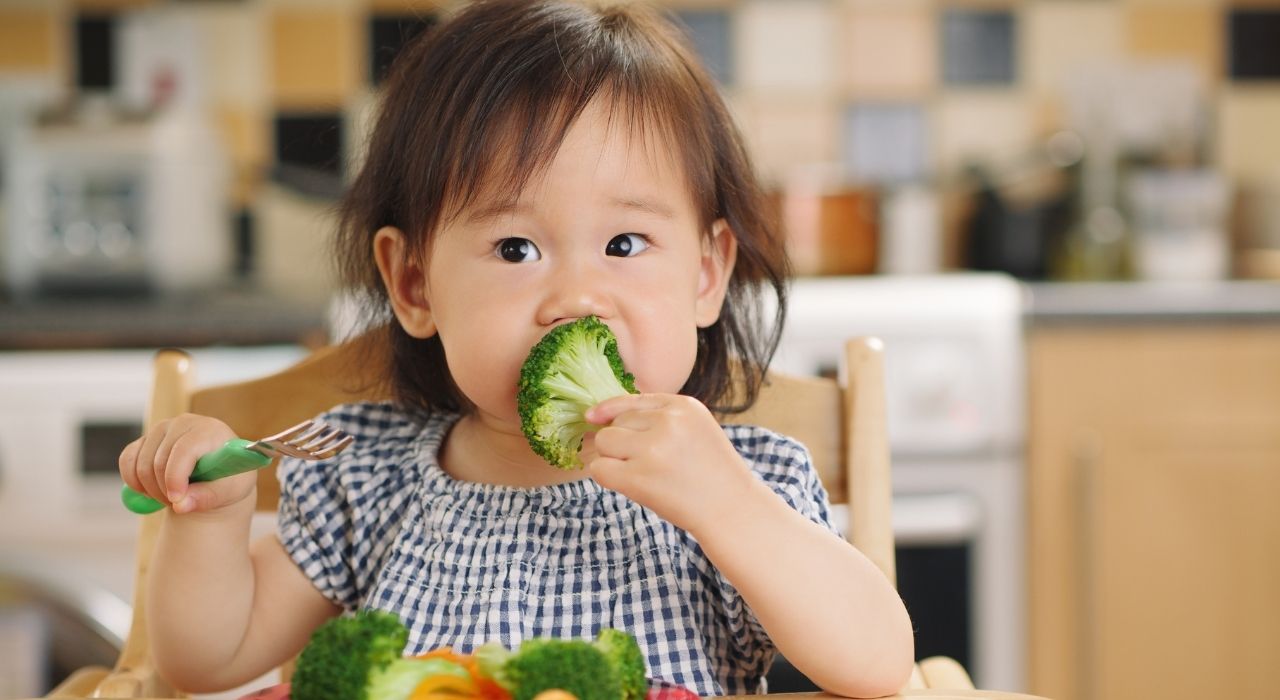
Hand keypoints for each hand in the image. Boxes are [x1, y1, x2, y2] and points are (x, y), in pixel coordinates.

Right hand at [118, 413, 252, 513]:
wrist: (218, 472)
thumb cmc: (228, 479)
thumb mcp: (228, 492)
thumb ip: (206, 498)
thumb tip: (180, 505)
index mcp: (210, 430)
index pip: (184, 450)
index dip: (175, 477)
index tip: (176, 500)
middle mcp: (184, 423)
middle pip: (159, 461)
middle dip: (165, 490)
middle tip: (179, 503)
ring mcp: (162, 428)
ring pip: (141, 464)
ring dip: (151, 489)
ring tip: (173, 496)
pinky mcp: (145, 438)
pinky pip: (127, 460)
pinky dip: (134, 481)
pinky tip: (150, 490)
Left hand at [584, 394, 756, 532]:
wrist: (732, 509)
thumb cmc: (711, 473)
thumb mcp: (695, 429)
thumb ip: (659, 418)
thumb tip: (600, 416)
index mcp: (684, 406)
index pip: (632, 400)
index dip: (610, 409)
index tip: (593, 417)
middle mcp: (668, 422)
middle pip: (615, 422)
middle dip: (620, 442)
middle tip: (644, 464)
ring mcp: (653, 450)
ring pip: (604, 442)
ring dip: (611, 458)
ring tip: (638, 473)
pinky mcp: (639, 478)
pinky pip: (600, 469)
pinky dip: (606, 476)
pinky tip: (626, 484)